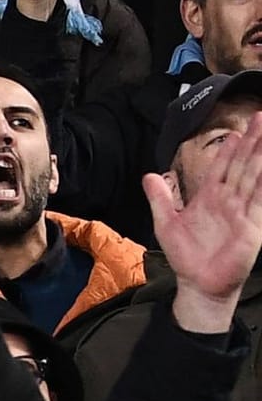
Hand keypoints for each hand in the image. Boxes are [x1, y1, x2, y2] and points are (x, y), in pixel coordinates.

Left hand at [147, 109, 261, 332]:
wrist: (197, 282)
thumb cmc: (185, 255)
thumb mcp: (165, 222)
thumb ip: (160, 197)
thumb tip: (149, 175)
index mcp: (210, 198)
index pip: (222, 167)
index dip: (230, 148)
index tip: (237, 130)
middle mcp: (228, 201)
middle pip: (242, 165)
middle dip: (252, 142)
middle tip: (260, 118)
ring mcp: (241, 212)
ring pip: (253, 176)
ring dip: (260, 155)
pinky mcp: (250, 226)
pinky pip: (258, 200)